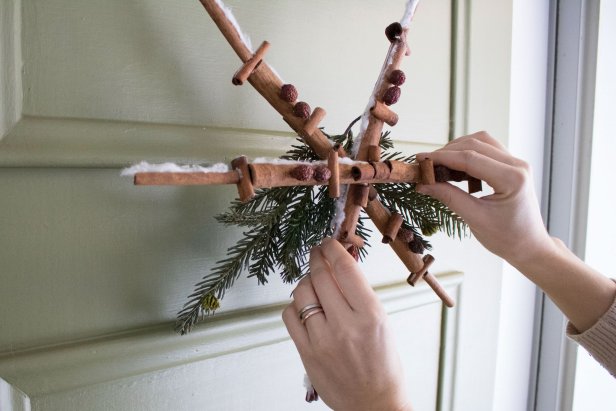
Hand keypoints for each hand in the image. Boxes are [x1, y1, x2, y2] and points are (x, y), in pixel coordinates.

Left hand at [282, 238, 410, 410]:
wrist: (374, 404)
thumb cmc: (383, 364)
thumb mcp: (382, 322)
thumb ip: (360, 294)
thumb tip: (340, 263)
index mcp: (371, 315)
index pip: (345, 269)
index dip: (333, 249)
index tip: (328, 242)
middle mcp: (346, 325)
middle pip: (321, 276)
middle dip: (316, 257)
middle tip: (317, 252)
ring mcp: (323, 340)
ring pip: (302, 292)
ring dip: (306, 281)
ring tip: (314, 283)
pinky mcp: (307, 353)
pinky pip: (289, 315)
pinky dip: (295, 305)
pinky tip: (305, 307)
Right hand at [415, 131, 552, 268]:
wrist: (529, 246)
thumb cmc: (506, 238)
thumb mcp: (474, 219)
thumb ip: (449, 197)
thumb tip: (423, 184)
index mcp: (512, 179)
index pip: (470, 158)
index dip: (442, 157)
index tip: (420, 159)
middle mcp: (517, 165)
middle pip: (475, 144)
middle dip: (447, 152)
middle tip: (425, 165)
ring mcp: (516, 163)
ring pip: (482, 141)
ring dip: (457, 149)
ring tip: (439, 165)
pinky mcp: (512, 165)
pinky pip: (487, 149)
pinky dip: (468, 153)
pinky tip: (455, 167)